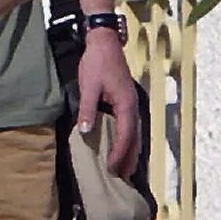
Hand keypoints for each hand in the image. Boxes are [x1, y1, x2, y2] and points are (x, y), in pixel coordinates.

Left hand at [76, 29, 142, 176]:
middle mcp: (133, 106)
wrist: (104, 42)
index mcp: (126, 104)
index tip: (112, 168)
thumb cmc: (97, 62)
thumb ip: (88, 109)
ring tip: (124, 168)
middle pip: (135, 138)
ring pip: (134, 133)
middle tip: (122, 177)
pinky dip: (127, 139)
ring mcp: (131, 103)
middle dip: (129, 158)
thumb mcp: (88, 86)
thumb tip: (85, 131)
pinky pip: (129, 125)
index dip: (119, 153)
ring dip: (130, 150)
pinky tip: (121, 145)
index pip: (125, 135)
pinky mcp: (126, 101)